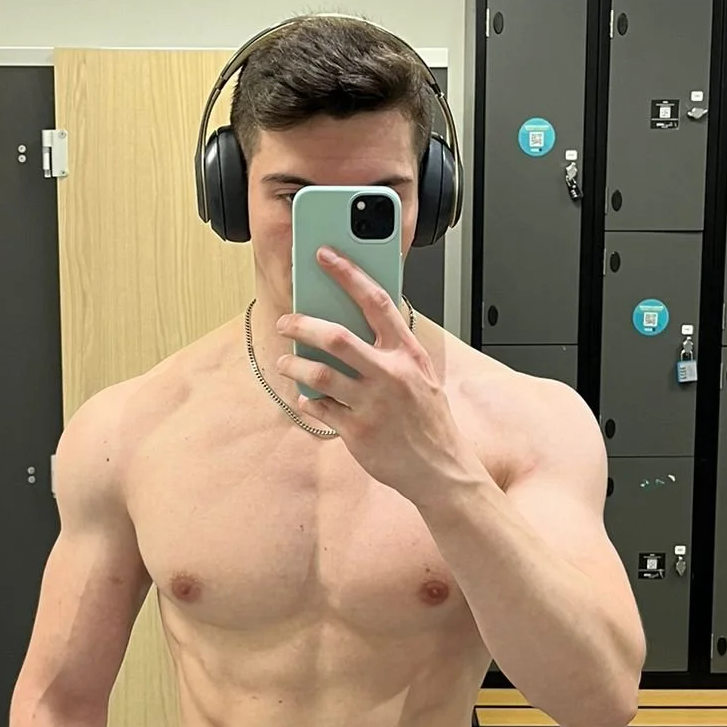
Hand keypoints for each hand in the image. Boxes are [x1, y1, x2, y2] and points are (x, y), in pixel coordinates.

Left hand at [274, 249, 476, 504]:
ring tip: (285, 364)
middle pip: (335, 337)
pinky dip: (306, 399)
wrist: (441, 470)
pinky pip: (319, 407)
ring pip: (317, 373)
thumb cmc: (429, 420)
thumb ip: (392, 352)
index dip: (347, 273)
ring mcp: (372, 404)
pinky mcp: (357, 431)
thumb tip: (353, 325)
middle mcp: (390, 374)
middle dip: (302, 324)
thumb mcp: (421, 376)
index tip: (324, 255)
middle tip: (286, 322)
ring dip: (293, 365)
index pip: (376, 301)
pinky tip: (305, 397)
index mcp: (408, 353)